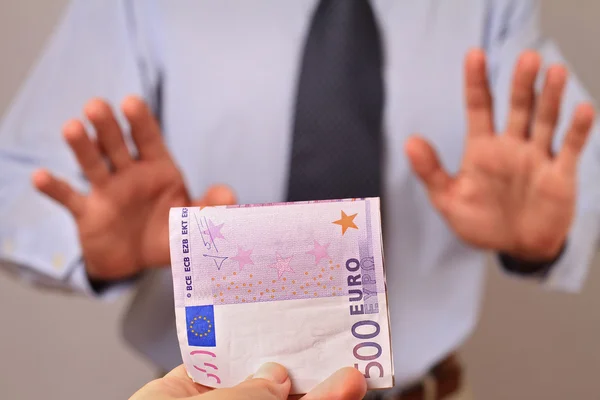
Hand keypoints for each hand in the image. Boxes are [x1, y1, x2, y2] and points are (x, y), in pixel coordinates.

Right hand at [32, 96, 235, 279]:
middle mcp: (130, 174)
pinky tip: (39, 177)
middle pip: (118, 145)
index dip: (141, 121)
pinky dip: (54, 189)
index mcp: (158, 168)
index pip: (149, 139)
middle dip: (108, 127)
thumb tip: (230, 196)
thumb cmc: (169, 232)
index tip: (131, 102)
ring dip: (82, 146)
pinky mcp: (87, 212)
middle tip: (96, 106)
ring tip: (72, 127)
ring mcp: (107, 192)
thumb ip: (212, 208)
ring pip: (92, 164)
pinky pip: (69, 199)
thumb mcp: (195, 221)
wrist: (140, 260)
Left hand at [129, 362, 366, 399]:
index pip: (221, 363)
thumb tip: (276, 376)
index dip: (255, 348)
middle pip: (261, 389)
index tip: (288, 335)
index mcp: (176, 396)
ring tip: (350, 381)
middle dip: (300, 374)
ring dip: (320, 396)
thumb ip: (247, 391)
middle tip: (333, 358)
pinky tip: (339, 397)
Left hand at [406, 49, 595, 260]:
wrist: (514, 249)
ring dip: (550, 98)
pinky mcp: (560, 175)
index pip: (479, 107)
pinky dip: (578, 130)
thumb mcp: (448, 199)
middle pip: (518, 107)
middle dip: (521, 84)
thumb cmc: (480, 223)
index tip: (474, 55)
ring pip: (545, 120)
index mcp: (482, 148)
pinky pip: (571, 148)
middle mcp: (511, 146)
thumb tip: (409, 141)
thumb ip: (430, 171)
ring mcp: (537, 158)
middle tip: (526, 59)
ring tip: (553, 72)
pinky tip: (583, 109)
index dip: (476, 82)